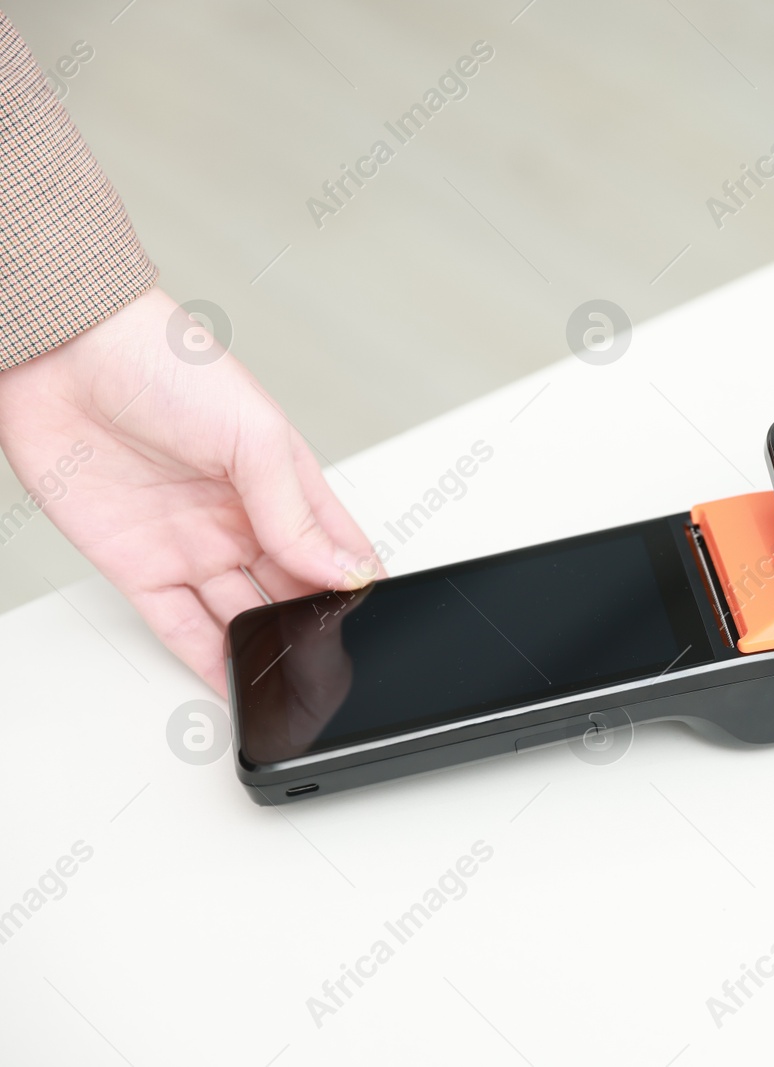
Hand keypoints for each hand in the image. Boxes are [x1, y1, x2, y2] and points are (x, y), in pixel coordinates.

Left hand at [0, 288, 380, 692]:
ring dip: (267, 651)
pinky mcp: (138, 568)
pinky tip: (236, 682)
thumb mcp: (254, 436)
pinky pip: (180, 627)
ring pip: (243, 618)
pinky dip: (208, 659)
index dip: (357, 587)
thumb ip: (296, 513)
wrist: (61, 354)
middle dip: (315, 628)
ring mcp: (192, 546)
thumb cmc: (160, 363)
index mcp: (283, 484)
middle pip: (292, 593)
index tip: (375, 622)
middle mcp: (241, 520)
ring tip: (290, 684)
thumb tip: (342, 569)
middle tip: (330, 662)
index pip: (336, 551)